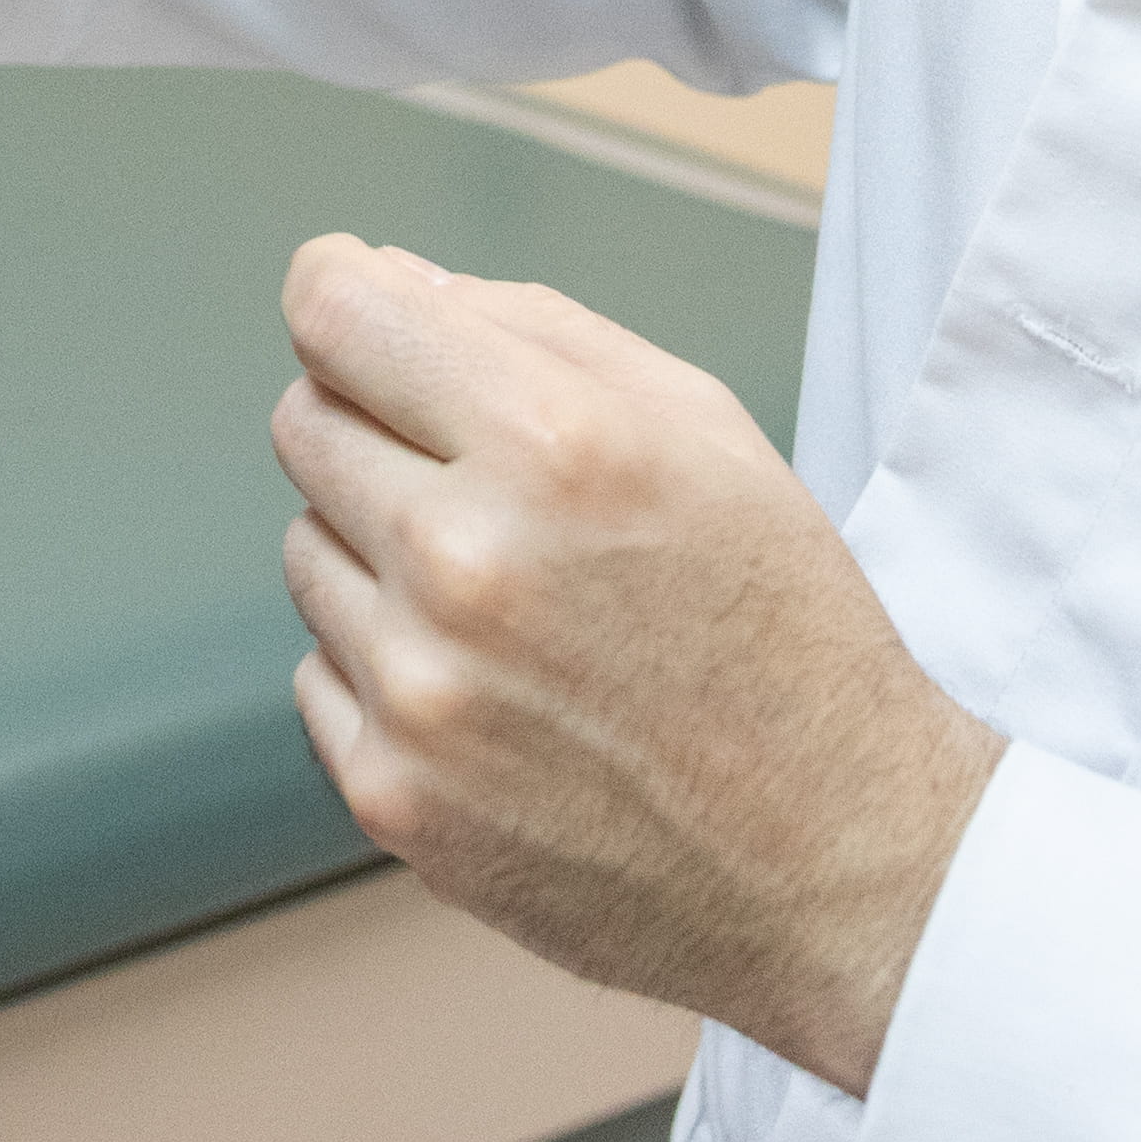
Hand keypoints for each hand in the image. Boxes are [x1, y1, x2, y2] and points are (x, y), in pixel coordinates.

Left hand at [271, 235, 999, 1093]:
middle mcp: (464, 562)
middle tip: (480, 484)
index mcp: (553, 446)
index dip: (340, 294)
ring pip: (307, 550)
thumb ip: (534, 329)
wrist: (836, 861)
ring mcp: (417, 690)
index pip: (336, 314)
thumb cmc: (782, 629)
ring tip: (516, 610)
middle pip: (304, 423)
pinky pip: (318, 676)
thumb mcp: (705, 431)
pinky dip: (384, 673)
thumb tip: (385, 279)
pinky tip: (501, 699)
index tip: (353, 310)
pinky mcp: (389, 795)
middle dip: (372, 427)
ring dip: (379, 557)